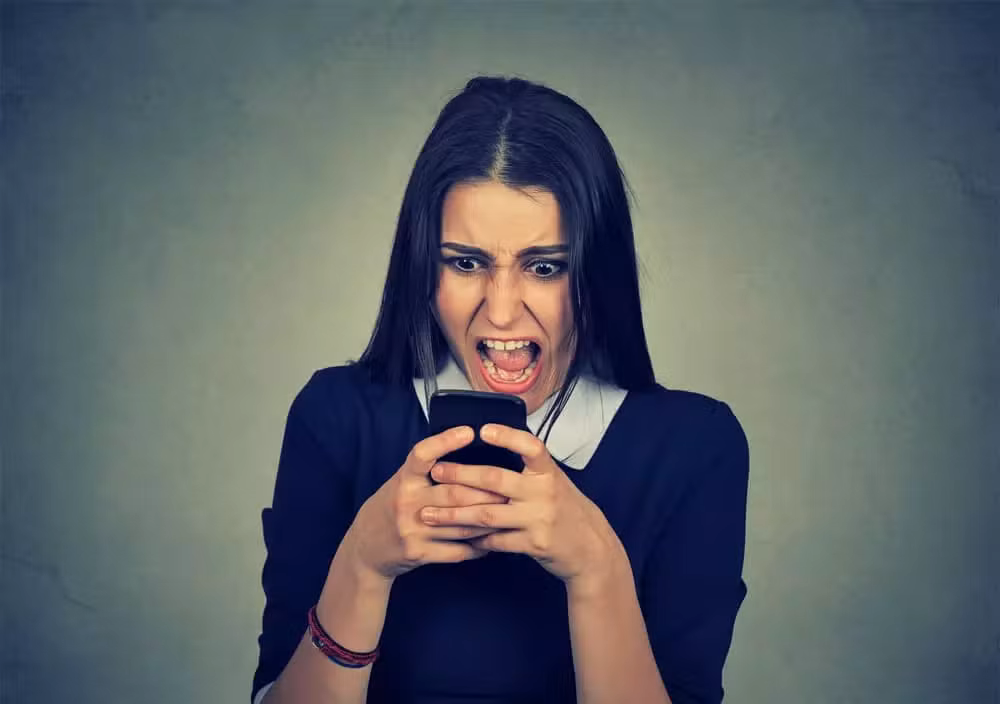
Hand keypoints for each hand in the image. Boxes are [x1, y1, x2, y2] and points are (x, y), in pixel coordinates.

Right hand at [343, 426, 509, 582]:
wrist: (365, 548)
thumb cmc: (391, 508)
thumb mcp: (401, 482)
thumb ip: (426, 470)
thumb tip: (465, 449)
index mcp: (403, 480)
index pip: (423, 454)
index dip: (446, 441)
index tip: (469, 431)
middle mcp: (406, 502)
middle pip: (454, 492)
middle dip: (486, 492)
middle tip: (510, 487)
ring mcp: (412, 530)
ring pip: (461, 524)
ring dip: (488, 520)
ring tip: (509, 513)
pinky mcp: (419, 554)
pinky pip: (457, 550)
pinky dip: (478, 546)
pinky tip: (491, 541)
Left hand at [418, 423, 624, 588]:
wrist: (590, 548)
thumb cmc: (565, 509)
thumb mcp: (553, 481)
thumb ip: (528, 469)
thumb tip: (491, 448)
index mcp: (548, 472)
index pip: (530, 446)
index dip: (507, 436)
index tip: (482, 430)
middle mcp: (544, 493)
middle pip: (495, 480)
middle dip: (460, 475)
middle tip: (436, 472)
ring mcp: (539, 519)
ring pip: (488, 514)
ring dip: (455, 514)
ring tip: (431, 514)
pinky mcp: (534, 544)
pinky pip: (496, 541)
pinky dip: (475, 539)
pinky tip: (457, 536)